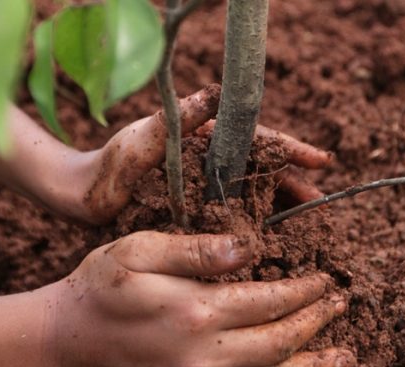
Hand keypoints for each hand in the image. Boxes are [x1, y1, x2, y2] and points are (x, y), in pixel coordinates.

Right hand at [51, 232, 353, 366]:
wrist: (62, 344)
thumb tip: (250, 248)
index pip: (270, 299)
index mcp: (195, 310)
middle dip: (317, 321)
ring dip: (313, 366)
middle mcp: (202, 356)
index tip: (325, 281)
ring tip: (347, 358)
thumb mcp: (140, 251)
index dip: (304, 290)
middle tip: (342, 307)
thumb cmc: (101, 288)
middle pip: (280, 339)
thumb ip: (197, 250)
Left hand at [76, 84, 331, 224]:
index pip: (255, 139)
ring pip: (251, 192)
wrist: (85, 198)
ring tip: (304, 217)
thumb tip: (216, 92)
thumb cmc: (109, 165)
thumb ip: (179, 118)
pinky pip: (233, 214)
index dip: (289, 149)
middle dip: (291, 180)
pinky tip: (270, 236)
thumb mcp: (143, 138)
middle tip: (319, 198)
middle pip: (260, 168)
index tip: (320, 161)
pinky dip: (253, 221)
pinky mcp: (197, 210)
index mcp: (204, 138)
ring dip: (278, 203)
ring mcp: (204, 187)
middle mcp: (209, 161)